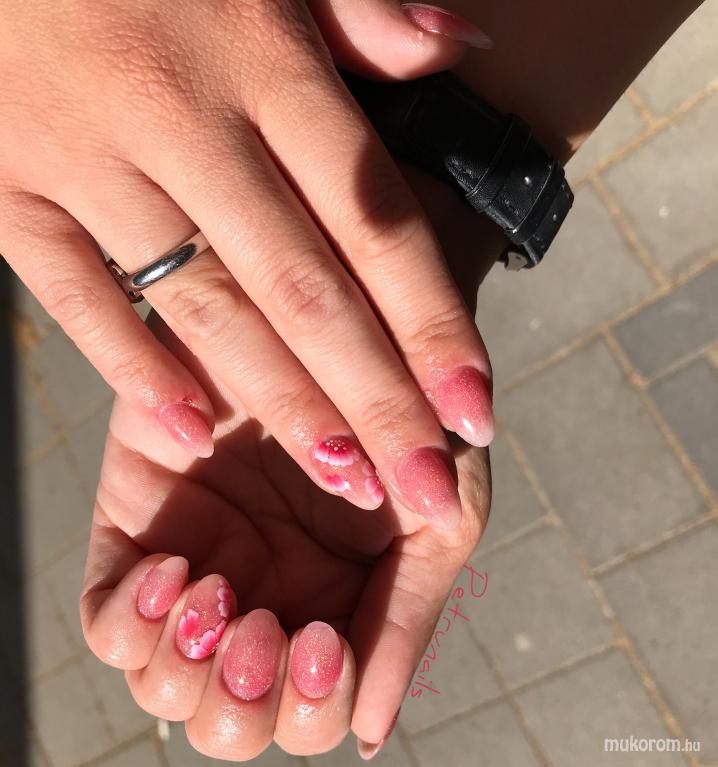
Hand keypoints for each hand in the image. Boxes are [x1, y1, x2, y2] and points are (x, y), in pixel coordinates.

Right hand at [0, 0, 493, 528]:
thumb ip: (364, 11)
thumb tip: (464, 47)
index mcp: (262, 58)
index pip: (374, 216)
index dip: (431, 321)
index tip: (473, 409)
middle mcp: (181, 117)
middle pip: (305, 288)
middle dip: (375, 398)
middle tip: (426, 483)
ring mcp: (84, 157)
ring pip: (205, 306)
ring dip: (280, 404)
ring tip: (347, 478)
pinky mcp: (4, 187)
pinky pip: (73, 296)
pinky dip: (132, 368)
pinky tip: (191, 436)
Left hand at [80, 168, 503, 758]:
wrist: (356, 319)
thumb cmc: (414, 414)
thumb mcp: (438, 511)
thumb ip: (408, 614)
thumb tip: (377, 733)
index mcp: (337, 609)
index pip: (311, 712)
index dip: (311, 703)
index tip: (322, 639)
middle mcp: (266, 599)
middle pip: (230, 719)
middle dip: (243, 702)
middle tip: (264, 629)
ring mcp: (201, 565)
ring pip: (162, 683)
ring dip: (185, 668)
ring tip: (219, 593)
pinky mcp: (140, 523)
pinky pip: (107, 614)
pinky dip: (131, 621)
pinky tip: (174, 573)